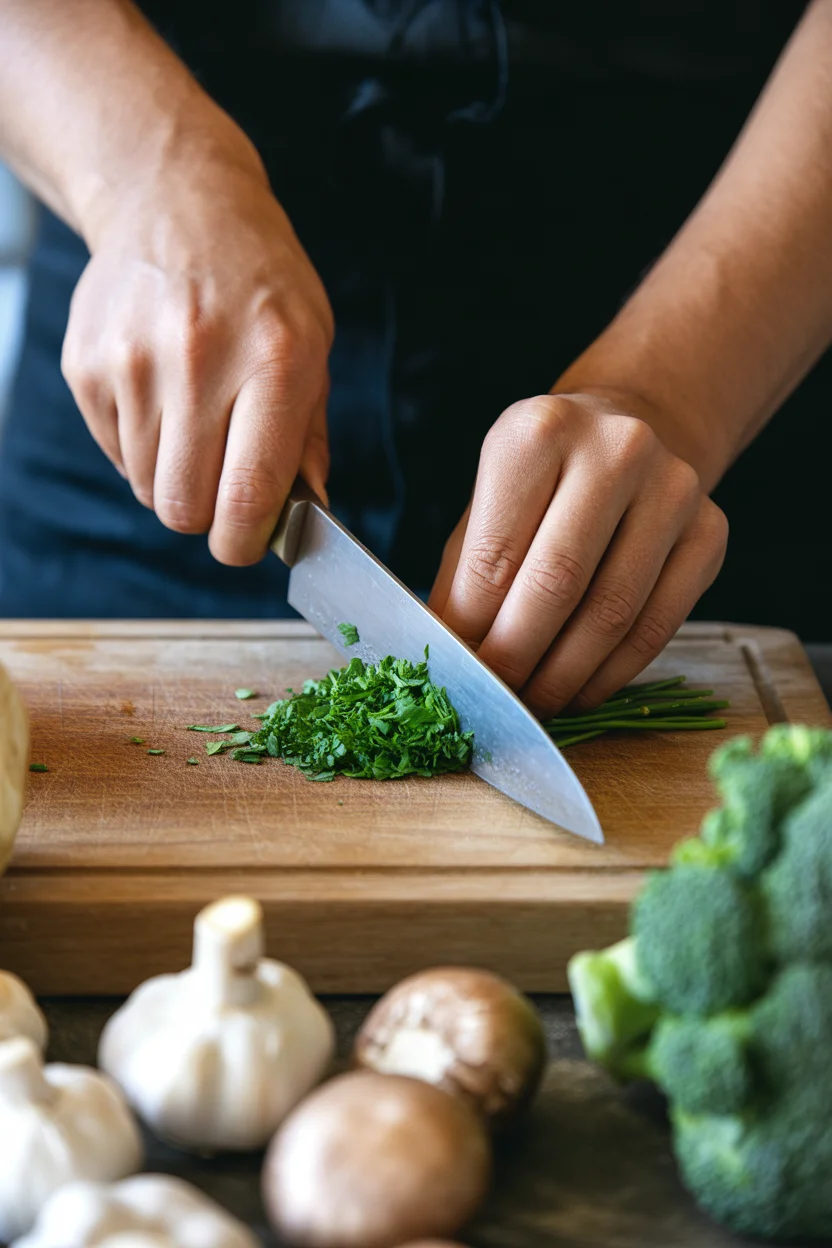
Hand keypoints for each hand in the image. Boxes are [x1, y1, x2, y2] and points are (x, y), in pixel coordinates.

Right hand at [61, 140, 332, 564]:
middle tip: (223, 486)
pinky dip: (142, 446)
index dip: (245, 542)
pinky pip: (116, 453)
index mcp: (273, 360)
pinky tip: (162, 395)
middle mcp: (197, 361)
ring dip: (174, 475)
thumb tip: (308, 510)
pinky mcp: (87, 365)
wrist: (173, 200)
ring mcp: (132, 362)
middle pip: (184, 507)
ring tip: (196, 420)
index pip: (247, 493)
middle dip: (206, 515)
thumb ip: (309, 434)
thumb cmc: (258, 281)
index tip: (247, 544)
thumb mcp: (313, 341)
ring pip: (147, 486)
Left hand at [428, 393, 727, 715]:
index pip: (496, 555)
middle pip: (557, 583)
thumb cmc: (539, 486)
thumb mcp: (485, 510)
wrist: (624, 436)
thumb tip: (450, 661)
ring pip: (612, 613)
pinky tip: (581, 690)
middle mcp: (615, 449)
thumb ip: (464, 581)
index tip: (462, 673)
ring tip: (535, 703)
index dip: (474, 628)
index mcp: (539, 432)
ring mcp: (672, 488)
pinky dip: (612, 674)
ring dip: (566, 676)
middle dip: (519, 657)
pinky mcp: (710, 531)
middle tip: (498, 698)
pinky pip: (657, 626)